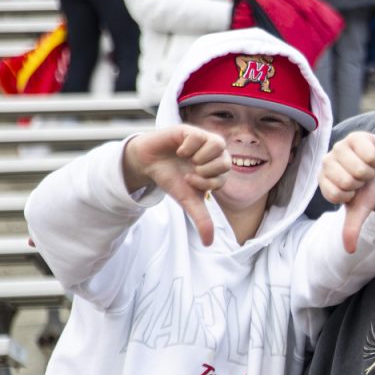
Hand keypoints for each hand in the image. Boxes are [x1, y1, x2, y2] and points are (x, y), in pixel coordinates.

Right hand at [122, 126, 229, 245]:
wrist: (148, 162)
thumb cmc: (172, 180)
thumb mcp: (187, 201)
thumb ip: (201, 220)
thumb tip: (208, 244)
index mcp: (218, 171)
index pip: (223, 179)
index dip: (205, 183)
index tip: (189, 181)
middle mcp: (215, 155)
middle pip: (226, 162)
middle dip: (205, 171)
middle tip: (189, 171)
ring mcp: (204, 141)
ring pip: (218, 145)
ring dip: (200, 157)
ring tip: (186, 158)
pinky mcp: (191, 130)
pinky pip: (199, 136)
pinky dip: (187, 146)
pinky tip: (179, 149)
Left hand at [319, 131, 374, 253]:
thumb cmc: (370, 189)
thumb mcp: (361, 209)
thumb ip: (352, 227)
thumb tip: (349, 250)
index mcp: (324, 180)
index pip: (335, 194)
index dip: (351, 196)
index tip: (355, 192)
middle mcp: (328, 161)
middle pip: (347, 181)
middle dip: (362, 184)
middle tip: (363, 180)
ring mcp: (341, 147)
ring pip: (358, 168)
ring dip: (370, 172)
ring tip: (368, 169)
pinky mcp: (356, 137)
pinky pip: (368, 154)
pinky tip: (374, 157)